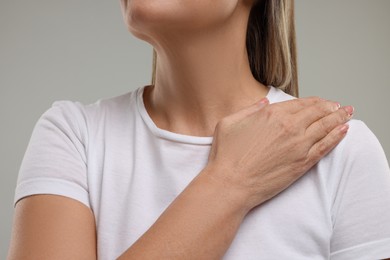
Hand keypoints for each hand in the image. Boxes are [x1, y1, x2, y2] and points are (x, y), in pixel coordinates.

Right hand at [205, 97, 352, 209]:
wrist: (231, 184)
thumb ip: (249, 110)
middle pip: (318, 112)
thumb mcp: (229, 123)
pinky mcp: (303, 163)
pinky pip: (326, 146)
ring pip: (326, 126)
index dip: (314, 101)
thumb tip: (264, 103)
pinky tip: (344, 130)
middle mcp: (289, 126)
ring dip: (339, 118)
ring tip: (348, 113)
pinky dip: (337, 136)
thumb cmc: (226, 155)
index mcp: (272, 114)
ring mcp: (299, 145)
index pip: (301, 103)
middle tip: (340, 106)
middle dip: (331, 107)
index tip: (321, 102)